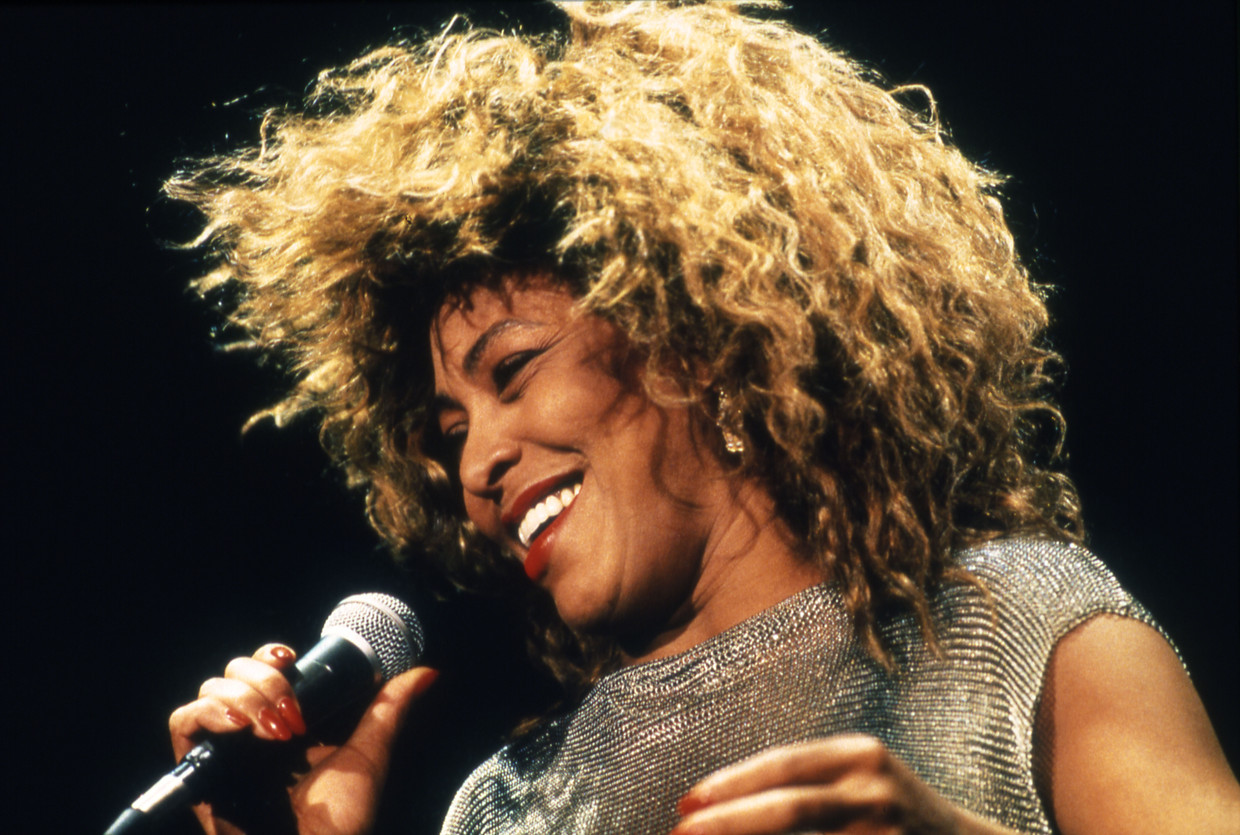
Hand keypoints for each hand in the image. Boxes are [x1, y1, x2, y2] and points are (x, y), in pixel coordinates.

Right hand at [169, 643, 438, 834]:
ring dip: (242, 695)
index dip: (270, 655)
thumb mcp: (369, 753)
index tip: (292, 657)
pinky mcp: (199, 772)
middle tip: (291, 711)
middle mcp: (251, 734)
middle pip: (233, 673)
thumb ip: (390, 708)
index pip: (263, 668)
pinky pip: (183, 722)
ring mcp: (225, 751)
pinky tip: (240, 726)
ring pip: (210, 690)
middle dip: (262, 677)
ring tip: (274, 729)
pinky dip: (209, 712)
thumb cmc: (340, 821)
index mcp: (286, 724)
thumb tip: (427, 672)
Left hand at [672, 735, 1015, 834]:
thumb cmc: (895, 815)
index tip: (685, 804)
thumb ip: (803, 785)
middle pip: (788, 808)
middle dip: (727, 824)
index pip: (782, 764)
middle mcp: (875, 789)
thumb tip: (721, 806)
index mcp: (859, 754)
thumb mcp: (857, 780)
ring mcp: (887, 830)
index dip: (729, 785)